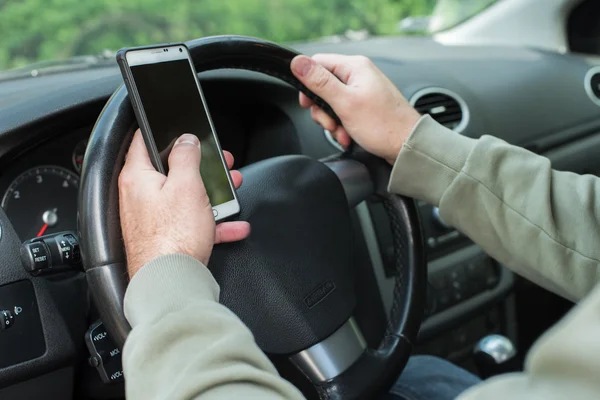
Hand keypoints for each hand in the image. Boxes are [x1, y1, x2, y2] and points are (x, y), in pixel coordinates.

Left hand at [119, 130, 249, 276]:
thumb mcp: (186, 185)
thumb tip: (185, 139)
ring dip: (211, 195)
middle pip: (171, 170)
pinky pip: (191, 223)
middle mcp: (140, 196)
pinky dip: (211, 222)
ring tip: (232, 193)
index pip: (143, 140)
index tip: (183, 129)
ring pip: (185, 197)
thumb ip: (186, 156)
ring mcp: (153, 218)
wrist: (170, 283)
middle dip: (200, 166)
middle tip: (219, 163)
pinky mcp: (166, 237)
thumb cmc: (171, 238)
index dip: (164, 131)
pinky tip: (232, 226)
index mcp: (138, 177)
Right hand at [291, 54, 420, 163]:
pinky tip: (348, 135)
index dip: (307, 84)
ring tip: (342, 132)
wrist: (407, 146)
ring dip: (332, 121)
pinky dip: (342, 126)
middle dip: (322, 109)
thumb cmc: (384, 126)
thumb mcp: (345, 103)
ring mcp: (363, 91)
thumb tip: (297, 62)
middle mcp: (359, 75)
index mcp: (355, 67)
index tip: (308, 103)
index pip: (317, 63)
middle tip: (330, 122)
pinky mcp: (365, 106)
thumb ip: (319, 82)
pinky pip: (344, 112)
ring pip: (332, 102)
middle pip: (323, 86)